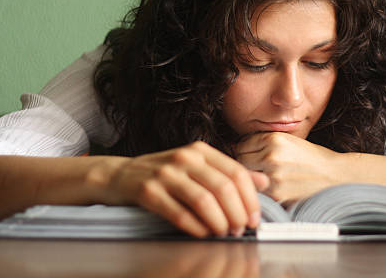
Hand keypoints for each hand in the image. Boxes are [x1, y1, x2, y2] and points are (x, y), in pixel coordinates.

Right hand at [90, 141, 268, 237]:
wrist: (121, 176)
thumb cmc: (165, 174)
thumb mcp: (198, 168)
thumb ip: (229, 173)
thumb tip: (264, 182)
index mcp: (201, 150)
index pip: (236, 172)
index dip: (250, 199)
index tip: (254, 219)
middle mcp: (185, 158)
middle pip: (223, 187)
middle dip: (237, 213)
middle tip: (240, 229)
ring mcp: (165, 173)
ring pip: (203, 200)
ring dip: (219, 222)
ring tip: (224, 233)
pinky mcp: (148, 191)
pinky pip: (178, 213)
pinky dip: (195, 227)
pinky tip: (202, 234)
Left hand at [236, 132, 345, 205]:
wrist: (337, 175)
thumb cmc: (312, 158)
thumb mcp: (289, 141)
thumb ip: (264, 142)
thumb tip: (235, 147)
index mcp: (274, 138)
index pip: (242, 144)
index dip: (245, 151)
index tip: (251, 156)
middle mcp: (272, 155)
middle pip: (241, 161)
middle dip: (246, 165)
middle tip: (257, 170)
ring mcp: (274, 176)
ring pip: (247, 178)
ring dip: (253, 180)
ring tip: (266, 179)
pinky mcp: (278, 194)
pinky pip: (258, 193)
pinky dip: (262, 192)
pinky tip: (273, 189)